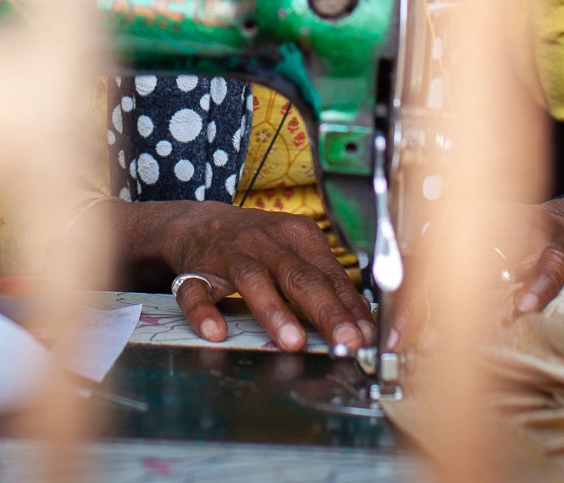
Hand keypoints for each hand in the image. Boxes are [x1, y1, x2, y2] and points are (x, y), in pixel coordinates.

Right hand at [138, 201, 375, 353]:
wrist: (199, 223)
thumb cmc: (258, 244)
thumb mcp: (295, 252)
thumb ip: (325, 284)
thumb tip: (361, 322)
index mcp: (297, 235)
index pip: (330, 274)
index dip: (350, 307)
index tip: (367, 336)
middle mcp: (266, 241)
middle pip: (299, 276)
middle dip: (325, 310)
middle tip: (345, 341)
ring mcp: (230, 254)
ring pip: (253, 280)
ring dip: (274, 311)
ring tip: (293, 341)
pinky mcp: (197, 270)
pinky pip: (197, 290)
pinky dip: (204, 311)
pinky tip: (216, 331)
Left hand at [383, 191, 563, 351]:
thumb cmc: (531, 244)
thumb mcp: (491, 261)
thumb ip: (463, 288)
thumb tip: (424, 329)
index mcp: (469, 234)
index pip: (428, 266)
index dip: (407, 302)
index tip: (396, 335)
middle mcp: (490, 229)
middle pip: (448, 266)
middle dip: (424, 307)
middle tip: (411, 341)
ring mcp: (524, 236)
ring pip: (491, 265)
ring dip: (470, 302)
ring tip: (451, 332)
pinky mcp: (560, 246)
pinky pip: (546, 267)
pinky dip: (537, 286)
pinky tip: (525, 307)